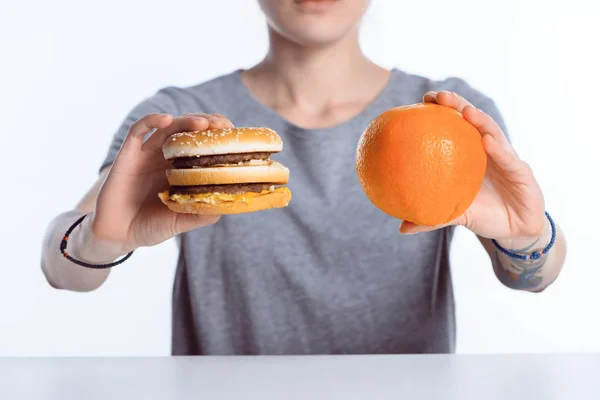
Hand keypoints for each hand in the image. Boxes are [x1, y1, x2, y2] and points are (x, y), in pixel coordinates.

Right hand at [86, 112, 233, 258]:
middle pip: (189, 129)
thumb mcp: (181, 222)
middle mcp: (166, 157)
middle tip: (223, 127)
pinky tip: (166, 119)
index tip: (235, 138)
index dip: (218, 137)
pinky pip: (138, 130)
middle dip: (208, 124)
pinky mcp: (128, 154)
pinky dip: (151, 120)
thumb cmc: (151, 226)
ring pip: (168, 126)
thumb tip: (226, 204)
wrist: (118, 236)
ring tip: (203, 124)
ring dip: (186, 120)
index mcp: (182, 169)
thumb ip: (202, 214)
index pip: (203, 144)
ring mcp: (147, 153)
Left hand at [400, 91, 546, 244]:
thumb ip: (432, 217)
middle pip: (474, 122)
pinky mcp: (522, 173)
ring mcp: (507, 159)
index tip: (424, 99)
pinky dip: (499, 149)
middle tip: (440, 96)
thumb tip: (402, 228)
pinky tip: (487, 140)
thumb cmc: (483, 215)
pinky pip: (509, 159)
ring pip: (494, 134)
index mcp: (471, 155)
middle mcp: (489, 150)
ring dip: (481, 121)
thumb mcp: (456, 215)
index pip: (457, 126)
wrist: (514, 231)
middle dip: (458, 105)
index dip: (443, 111)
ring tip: (466, 111)